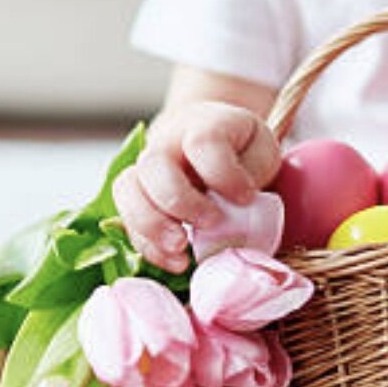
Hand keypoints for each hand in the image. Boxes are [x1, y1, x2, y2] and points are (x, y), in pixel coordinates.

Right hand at [113, 101, 280, 271]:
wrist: (208, 142)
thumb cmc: (239, 150)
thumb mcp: (260, 151)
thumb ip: (252, 172)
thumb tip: (239, 207)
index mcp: (203, 125)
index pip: (204, 141)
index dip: (223, 173)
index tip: (247, 197)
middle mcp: (165, 144)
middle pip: (154, 163)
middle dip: (179, 200)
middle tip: (210, 222)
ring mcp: (145, 171)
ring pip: (126, 190)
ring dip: (152, 225)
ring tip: (181, 250)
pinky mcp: (136, 200)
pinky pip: (128, 222)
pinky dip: (150, 247)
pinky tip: (177, 261)